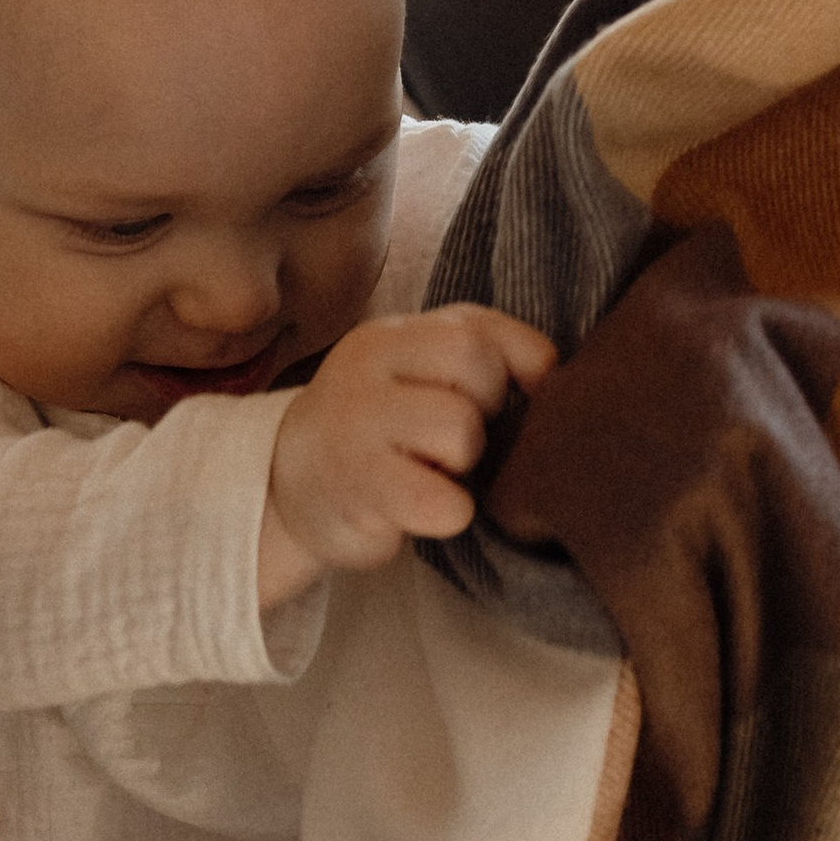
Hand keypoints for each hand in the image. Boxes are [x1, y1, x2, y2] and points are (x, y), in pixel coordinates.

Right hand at [261, 305, 556, 604]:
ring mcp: (356, 425)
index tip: (510, 400)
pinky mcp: (358, 488)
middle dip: (488, 409)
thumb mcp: (416, 375)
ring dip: (466, 462)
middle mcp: (366, 365)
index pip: (481, 328)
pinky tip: (424, 509)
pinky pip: (442, 501)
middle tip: (460, 441)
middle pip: (474, 364)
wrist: (284, 490)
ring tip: (435, 471)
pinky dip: (451, 512)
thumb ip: (480, 353)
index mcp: (392, 335)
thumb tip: (555, 376)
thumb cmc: (378, 433)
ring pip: (459, 428)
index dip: (517, 367)